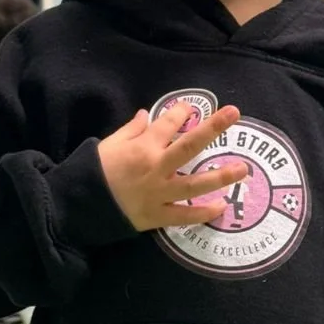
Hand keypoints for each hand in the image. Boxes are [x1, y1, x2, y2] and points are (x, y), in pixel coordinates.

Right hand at [98, 103, 248, 231]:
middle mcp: (156, 167)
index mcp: (143, 147)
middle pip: (189, 145)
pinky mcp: (158, 215)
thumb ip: (131, 129)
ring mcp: (159, 193)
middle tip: (234, 113)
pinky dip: (203, 213)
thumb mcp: (108, 144)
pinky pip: (184, 215)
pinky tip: (222, 207)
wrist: (79, 205)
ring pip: (194, 183)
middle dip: (212, 128)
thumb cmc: (93, 171)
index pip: (168, 123)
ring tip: (244, 169)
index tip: (192, 108)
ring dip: (220, 176)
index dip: (182, 112)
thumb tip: (147, 114)